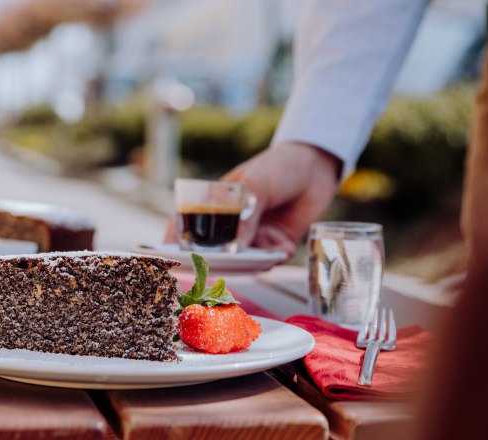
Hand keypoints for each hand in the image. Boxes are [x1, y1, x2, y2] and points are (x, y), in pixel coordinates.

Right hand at [164, 142, 341, 255]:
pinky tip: (281, 249)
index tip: (172, 255)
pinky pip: (271, 260)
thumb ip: (245, 216)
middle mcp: (231, 226)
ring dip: (250, 263)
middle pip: (215, 251)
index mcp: (216, 206)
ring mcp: (253, 236)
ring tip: (257, 259)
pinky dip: (274, 258)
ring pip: (244, 260)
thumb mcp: (255, 185)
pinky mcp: (276, 244)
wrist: (315, 165)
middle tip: (218, 265)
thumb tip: (237, 248)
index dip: (176, 242)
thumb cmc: (276, 168)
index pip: (188, 226)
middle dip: (216, 261)